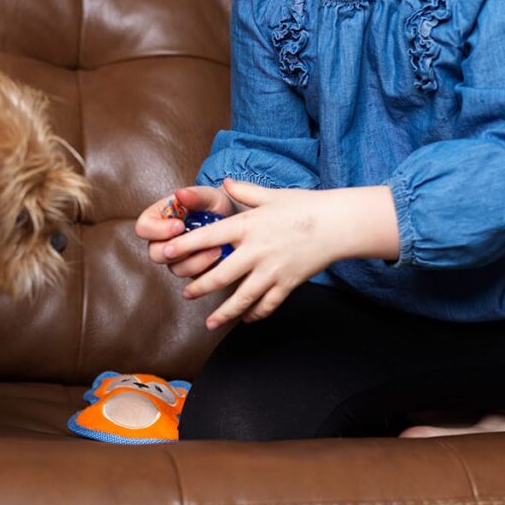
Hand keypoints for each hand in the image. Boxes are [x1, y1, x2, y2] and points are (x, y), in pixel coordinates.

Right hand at [134, 185, 235, 277]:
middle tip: (196, 242)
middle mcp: (163, 241)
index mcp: (159, 219)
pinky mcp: (192, 270)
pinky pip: (194, 277)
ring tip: (216, 249)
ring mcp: (177, 258)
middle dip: (175, 251)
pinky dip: (207, 269)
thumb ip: (195, 195)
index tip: (179, 225)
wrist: (233, 221)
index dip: (157, 230)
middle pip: (155, 254)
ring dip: (196, 261)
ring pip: (175, 269)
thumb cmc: (215, 205)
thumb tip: (180, 193)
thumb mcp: (209, 196)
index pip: (143, 227)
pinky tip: (221, 258)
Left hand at [162, 179, 346, 329]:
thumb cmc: (304, 206)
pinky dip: (256, 314)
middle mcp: (256, 250)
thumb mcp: (271, 195)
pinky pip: (268, 304)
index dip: (184, 247)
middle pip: (220, 274)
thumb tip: (225, 182)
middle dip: (200, 286)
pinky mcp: (288, 283)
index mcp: (248, 226)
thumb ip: (244, 192)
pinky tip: (246, 319)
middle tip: (186, 293)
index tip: (166, 254)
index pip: (208, 237)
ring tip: (210, 322)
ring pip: (242, 297)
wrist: (337, 224)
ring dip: (224, 312)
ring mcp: (272, 270)